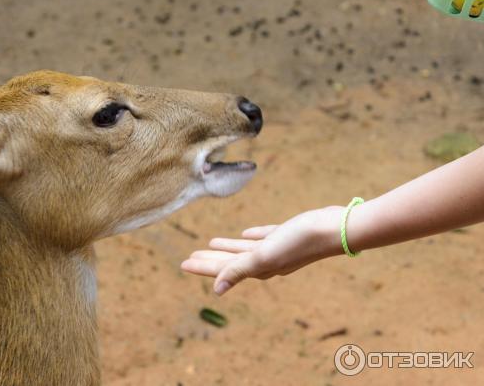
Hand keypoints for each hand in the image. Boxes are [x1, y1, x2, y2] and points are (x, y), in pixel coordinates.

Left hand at [180, 206, 344, 294]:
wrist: (335, 228)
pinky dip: (251, 235)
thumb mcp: (264, 256)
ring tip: (211, 242)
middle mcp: (266, 261)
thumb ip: (239, 270)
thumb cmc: (300, 242)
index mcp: (258, 268)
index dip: (202, 266)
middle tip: (191, 255)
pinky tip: (246, 232)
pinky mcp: (287, 234)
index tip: (183, 263)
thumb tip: (216, 290)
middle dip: (211, 259)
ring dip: (228, 247)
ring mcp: (277, 248)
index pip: (223, 269)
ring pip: (245, 249)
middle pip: (231, 261)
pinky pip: (263, 236)